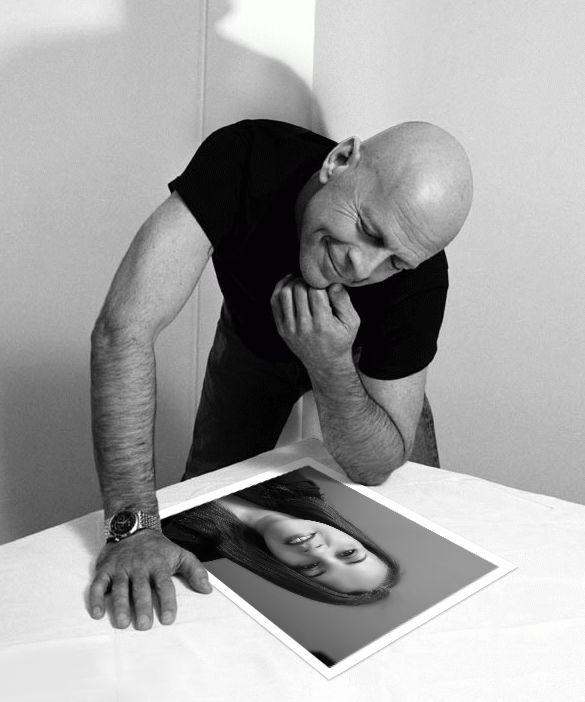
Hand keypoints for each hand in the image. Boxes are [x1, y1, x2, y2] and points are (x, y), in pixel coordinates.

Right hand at [89, 529, 211, 629]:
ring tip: (123, 622)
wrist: (134, 527)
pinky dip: (96, 598)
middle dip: (142, 606)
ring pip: (119, 588)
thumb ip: (195, 571)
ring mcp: (121, 568)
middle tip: (145, 625)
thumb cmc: (158, 548)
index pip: (164, 585)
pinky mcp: (105, 569)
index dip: (168, 602)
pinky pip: (98, 584)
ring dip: (120, 605)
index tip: (169, 619)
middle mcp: (139, 566)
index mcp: (158, 564)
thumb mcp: (180, 554)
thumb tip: (207, 589)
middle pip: (141, 588)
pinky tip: (97, 613)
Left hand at [270, 275, 359, 374]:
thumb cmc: (340, 339)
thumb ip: (344, 301)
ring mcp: (290, 328)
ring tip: (302, 282)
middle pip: (299, 290)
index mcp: (322, 324)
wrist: (325, 363)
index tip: (324, 284)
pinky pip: (275, 302)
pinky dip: (280, 289)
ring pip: (285, 293)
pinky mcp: (281, 329)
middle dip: (306, 280)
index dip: (320, 282)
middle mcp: (304, 326)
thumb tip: (333, 283)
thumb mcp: (351, 322)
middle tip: (313, 281)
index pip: (315, 291)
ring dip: (293, 283)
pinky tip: (290, 284)